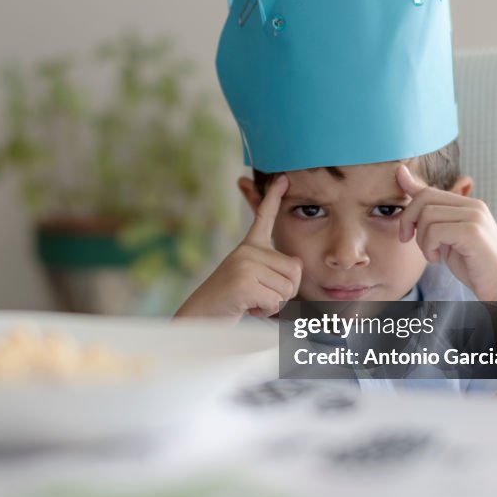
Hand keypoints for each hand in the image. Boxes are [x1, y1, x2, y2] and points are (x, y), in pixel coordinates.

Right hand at [174, 174, 302, 320]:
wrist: (199, 318)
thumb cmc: (230, 302)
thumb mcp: (251, 279)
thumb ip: (272, 269)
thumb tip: (297, 265)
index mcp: (249, 247)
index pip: (264, 217)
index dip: (274, 197)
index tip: (282, 178)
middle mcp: (247, 250)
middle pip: (295, 270)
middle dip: (284, 291)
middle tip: (258, 295)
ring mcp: (244, 264)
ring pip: (288, 288)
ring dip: (274, 303)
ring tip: (249, 300)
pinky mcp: (244, 282)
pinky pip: (276, 301)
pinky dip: (265, 311)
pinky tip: (245, 306)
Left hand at [396, 165, 496, 301]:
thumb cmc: (473, 265)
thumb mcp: (447, 238)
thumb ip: (431, 218)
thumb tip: (407, 184)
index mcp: (469, 205)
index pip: (430, 190)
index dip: (409, 190)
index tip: (398, 184)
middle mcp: (474, 206)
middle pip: (425, 198)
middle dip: (408, 219)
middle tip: (407, 239)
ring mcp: (475, 217)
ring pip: (427, 216)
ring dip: (421, 239)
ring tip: (432, 253)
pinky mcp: (472, 232)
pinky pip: (434, 231)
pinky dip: (428, 247)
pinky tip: (437, 259)